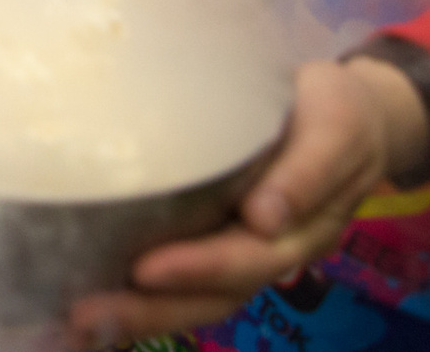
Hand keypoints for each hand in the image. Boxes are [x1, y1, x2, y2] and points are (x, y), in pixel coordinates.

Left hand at [65, 58, 427, 346]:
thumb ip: (308, 170)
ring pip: (195, 295)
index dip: (199, 268)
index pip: (247, 259)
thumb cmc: (341, 112)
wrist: (351, 110)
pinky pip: (179, 272)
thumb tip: (264, 220)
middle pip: (214, 294)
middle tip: (85, 317)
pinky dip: (139, 293)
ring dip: (139, 312)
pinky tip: (89, 294)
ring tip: (78, 320)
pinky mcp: (212, 229)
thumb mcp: (338, 128)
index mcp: (301, 231)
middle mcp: (268, 250)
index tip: (145, 272)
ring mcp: (240, 245)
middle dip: (152, 310)